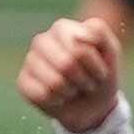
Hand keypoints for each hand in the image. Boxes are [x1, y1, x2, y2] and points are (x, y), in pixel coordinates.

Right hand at [17, 17, 120, 133]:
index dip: (94, 65)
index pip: (79, 48)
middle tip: (86, 81)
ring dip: (71, 91)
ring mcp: (30, 61)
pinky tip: (59, 97)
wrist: (93, 105)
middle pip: (66, 64)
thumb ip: (99, 32)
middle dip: (83, 79)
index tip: (100, 70)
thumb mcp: (111, 51)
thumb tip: (76, 37)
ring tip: (73, 88)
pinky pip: (41, 95)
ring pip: (54, 82)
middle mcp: (41, 41)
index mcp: (62, 28)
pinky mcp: (23, 82)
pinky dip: (57, 101)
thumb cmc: (100, 74)